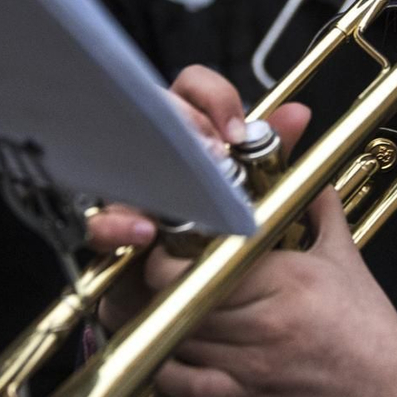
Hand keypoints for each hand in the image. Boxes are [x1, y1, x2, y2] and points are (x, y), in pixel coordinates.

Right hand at [85, 65, 302, 328]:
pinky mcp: (107, 236)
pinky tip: (145, 232)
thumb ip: (273, 155)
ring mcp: (125, 192)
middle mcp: (154, 155)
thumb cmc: (222, 242)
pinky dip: (117, 224)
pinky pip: (98, 223)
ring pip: (121, 160)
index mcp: (191, 135)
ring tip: (189, 189)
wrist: (196, 307)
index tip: (236, 130)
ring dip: (154, 167)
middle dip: (185, 126)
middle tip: (215, 152)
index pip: (189, 88)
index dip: (213, 97)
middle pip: (153, 113)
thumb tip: (298, 113)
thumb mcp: (257, 198)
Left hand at [150, 188, 396, 396]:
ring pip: (176, 339)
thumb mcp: (345, 257)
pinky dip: (167, 371)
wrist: (390, 389)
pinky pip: (186, 386)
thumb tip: (308, 173)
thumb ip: (320, 208)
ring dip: (159, 322)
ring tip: (156, 305)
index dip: (173, 253)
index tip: (169, 243)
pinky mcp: (245, 394)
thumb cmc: (368, 323)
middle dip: (159, 285)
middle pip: (181, 299)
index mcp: (286, 278)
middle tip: (156, 273)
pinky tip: (166, 353)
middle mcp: (263, 320)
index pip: (207, 262)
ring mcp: (250, 362)